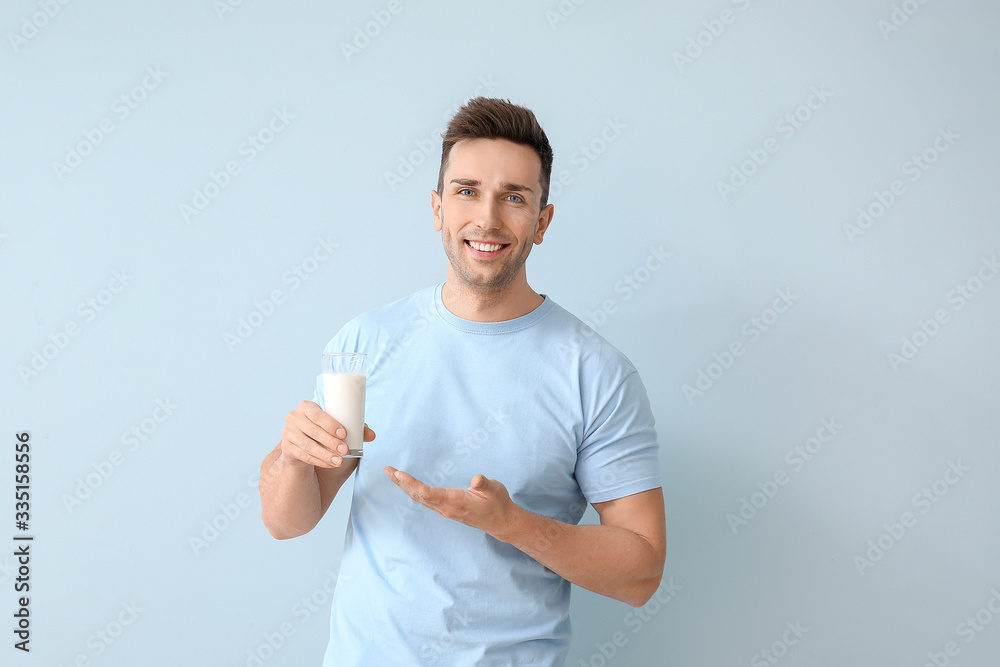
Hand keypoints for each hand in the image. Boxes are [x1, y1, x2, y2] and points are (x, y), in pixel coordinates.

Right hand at [280, 400, 374, 467]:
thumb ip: (355, 429)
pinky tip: (331, 464)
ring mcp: (288, 434)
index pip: (317, 414)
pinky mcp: (287, 449)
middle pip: (313, 431)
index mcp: (306, 406)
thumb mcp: (336, 427)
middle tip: (346, 450)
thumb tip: (372, 435)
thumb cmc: (323, 430)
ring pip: (309, 446)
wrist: (302, 443)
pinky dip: (320, 461)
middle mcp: (293, 418)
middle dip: (331, 442)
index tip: (344, 434)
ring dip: (326, 455)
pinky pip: (305, 456)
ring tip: (340, 461)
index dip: (330, 424)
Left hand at [383, 467, 519, 539]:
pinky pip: (425, 500)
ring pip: (419, 498)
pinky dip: (413, 491)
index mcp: (456, 501)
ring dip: (404, 487)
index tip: (399, 474)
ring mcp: (445, 510)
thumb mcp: (495, 490)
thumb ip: (485, 484)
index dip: (412, 483)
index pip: (428, 493)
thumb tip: (477, 478)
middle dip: (401, 483)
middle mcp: (446, 507)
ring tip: (393, 475)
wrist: (501, 521)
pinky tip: (408, 486)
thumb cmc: (498, 503)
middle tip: (388, 470)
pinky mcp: (446, 509)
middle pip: (418, 495)